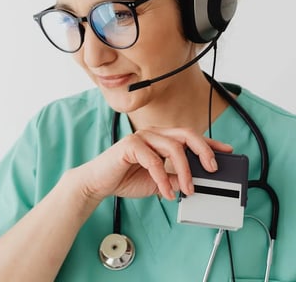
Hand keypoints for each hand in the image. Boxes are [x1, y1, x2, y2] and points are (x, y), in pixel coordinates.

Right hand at [75, 127, 232, 200]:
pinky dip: (162, 178)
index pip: (190, 137)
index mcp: (162, 139)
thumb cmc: (127, 178)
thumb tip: (195, 183)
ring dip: (184, 170)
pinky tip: (166, 192)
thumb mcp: (159, 182)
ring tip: (188, 189)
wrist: (100, 183)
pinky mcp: (130, 145)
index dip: (210, 143)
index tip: (227, 151)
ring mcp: (142, 137)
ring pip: (172, 147)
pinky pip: (153, 160)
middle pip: (186, 134)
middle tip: (213, 168)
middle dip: (203, 150)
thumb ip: (175, 179)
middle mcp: (154, 134)